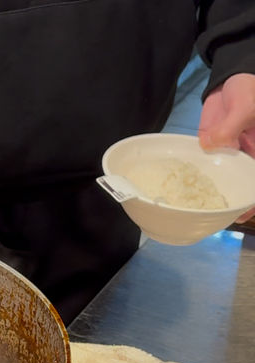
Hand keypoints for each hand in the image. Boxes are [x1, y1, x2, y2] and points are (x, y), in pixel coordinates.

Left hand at [198, 73, 254, 221]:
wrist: (232, 78)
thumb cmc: (249, 89)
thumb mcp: (246, 106)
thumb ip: (230, 127)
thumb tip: (212, 144)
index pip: (254, 181)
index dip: (251, 200)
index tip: (241, 214)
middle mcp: (244, 157)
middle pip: (237, 184)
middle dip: (228, 201)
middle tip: (212, 216)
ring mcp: (226, 154)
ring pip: (219, 177)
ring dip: (208, 191)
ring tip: (195, 207)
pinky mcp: (211, 147)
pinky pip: (203, 163)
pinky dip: (195, 173)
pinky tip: (183, 186)